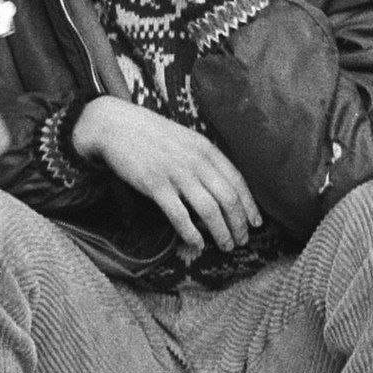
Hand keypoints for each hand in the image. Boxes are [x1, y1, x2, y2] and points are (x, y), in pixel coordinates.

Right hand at [72, 96, 259, 255]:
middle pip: (228, 198)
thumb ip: (204, 158)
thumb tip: (221, 185)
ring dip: (221, 232)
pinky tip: (197, 244)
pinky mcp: (155, 185)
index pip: (237, 181)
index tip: (256, 223)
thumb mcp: (186, 139)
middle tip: (242, 241)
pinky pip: (180, 215)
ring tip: (226, 246)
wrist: (116, 125)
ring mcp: (176, 173)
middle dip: (239, 224)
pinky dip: (192, 233)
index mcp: (206, 148)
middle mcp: (196, 161)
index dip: (250, 205)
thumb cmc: (151, 134)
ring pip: (209, 210)